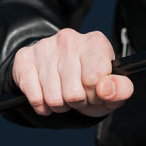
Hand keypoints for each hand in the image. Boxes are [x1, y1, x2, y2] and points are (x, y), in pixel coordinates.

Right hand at [12, 28, 133, 116]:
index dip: (96, 95)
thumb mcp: (111, 87)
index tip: (95, 91)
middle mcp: (69, 40)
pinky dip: (41, 105)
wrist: (58, 70)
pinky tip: (46, 95)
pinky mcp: (24, 58)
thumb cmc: (88, 80)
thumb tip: (106, 89)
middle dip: (76, 102)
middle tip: (77, 94)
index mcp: (95, 42)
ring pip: (53, 98)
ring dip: (59, 105)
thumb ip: (120, 89)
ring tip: (63, 94)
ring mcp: (45, 47)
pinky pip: (34, 97)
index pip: (95, 80)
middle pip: (73, 93)